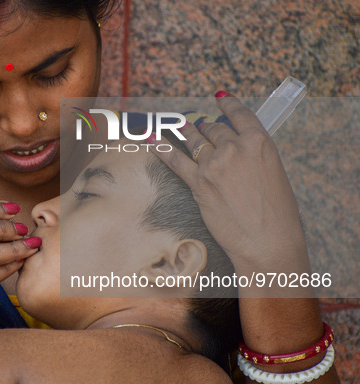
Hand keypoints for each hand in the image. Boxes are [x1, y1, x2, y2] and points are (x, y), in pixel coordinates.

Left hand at [153, 94, 308, 273]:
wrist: (267, 242)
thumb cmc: (276, 214)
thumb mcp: (273, 174)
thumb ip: (253, 157)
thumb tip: (237, 152)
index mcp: (260, 142)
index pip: (239, 114)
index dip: (227, 104)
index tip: (219, 99)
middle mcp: (236, 148)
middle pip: (214, 129)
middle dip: (206, 127)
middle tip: (200, 126)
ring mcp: (214, 164)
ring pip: (193, 140)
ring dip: (185, 132)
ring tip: (178, 126)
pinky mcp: (198, 182)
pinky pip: (174, 159)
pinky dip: (160, 148)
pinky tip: (150, 138)